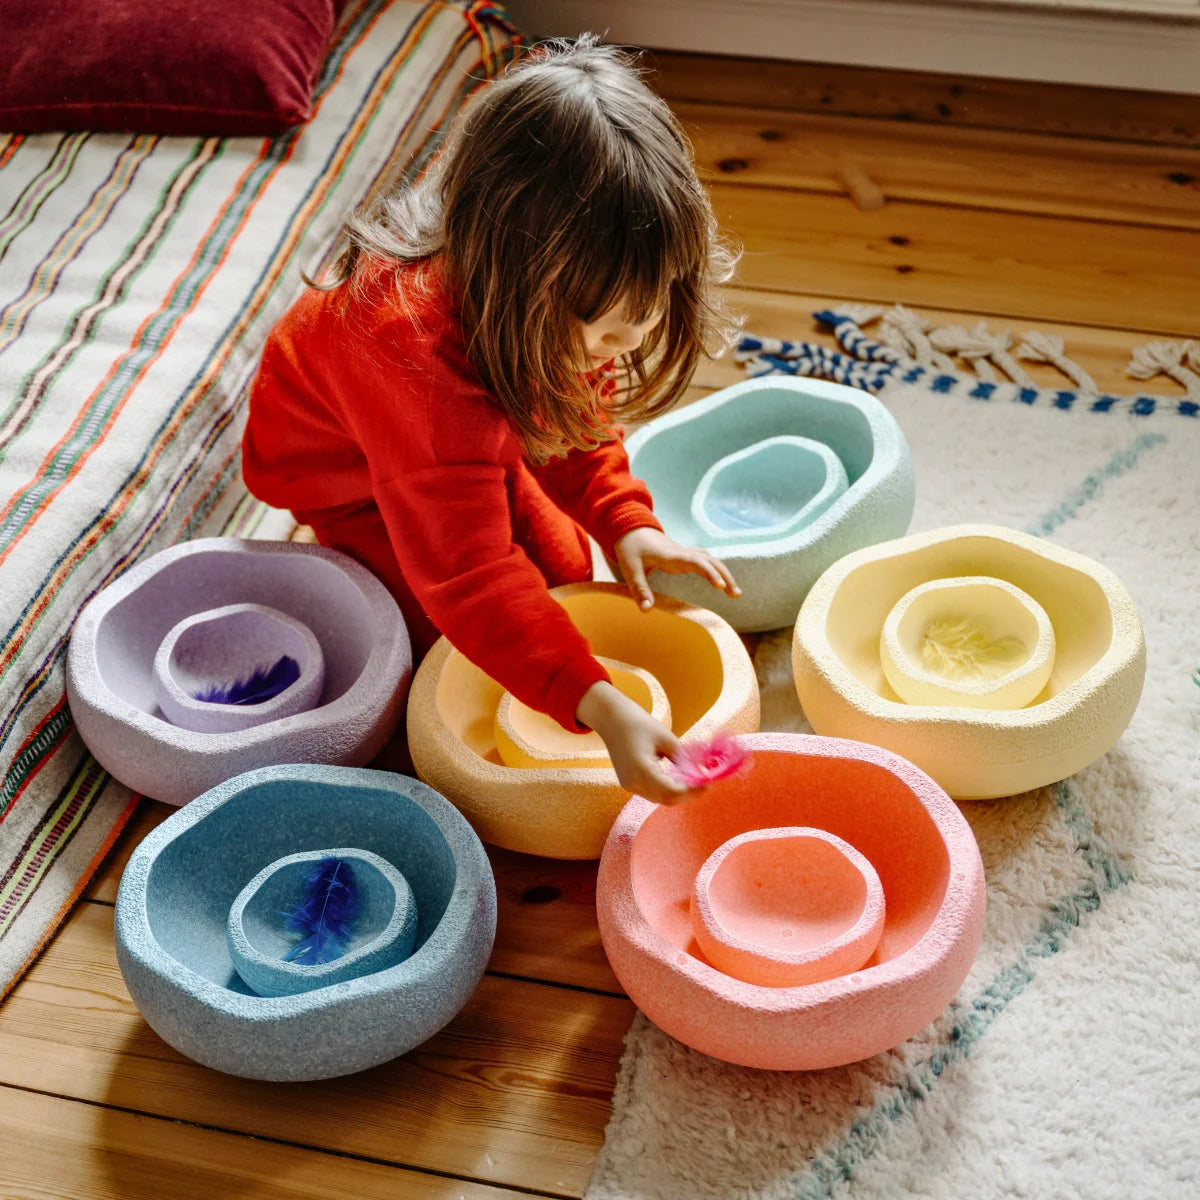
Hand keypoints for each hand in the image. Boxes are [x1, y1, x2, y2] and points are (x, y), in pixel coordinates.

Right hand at [576, 680, 693, 804]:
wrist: (611, 719)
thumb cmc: (638, 723)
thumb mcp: (666, 738)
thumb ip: (683, 758)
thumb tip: (700, 773)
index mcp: (642, 770)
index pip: (672, 791)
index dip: (692, 791)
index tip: (707, 784)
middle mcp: (633, 783)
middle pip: (666, 799)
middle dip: (687, 794)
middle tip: (704, 783)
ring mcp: (629, 785)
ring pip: (659, 798)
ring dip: (678, 793)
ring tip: (693, 781)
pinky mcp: (629, 783)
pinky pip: (652, 793)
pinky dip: (667, 789)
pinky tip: (677, 778)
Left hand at [613, 527, 740, 611]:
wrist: (631, 528)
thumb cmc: (630, 548)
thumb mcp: (630, 569)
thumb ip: (639, 589)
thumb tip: (647, 610)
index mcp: (671, 555)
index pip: (695, 562)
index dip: (709, 573)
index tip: (720, 586)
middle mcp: (682, 553)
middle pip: (710, 561)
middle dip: (725, 576)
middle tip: (736, 595)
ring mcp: (684, 553)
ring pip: (710, 560)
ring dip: (724, 573)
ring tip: (734, 593)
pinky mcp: (684, 556)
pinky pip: (705, 560)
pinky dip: (716, 569)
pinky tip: (721, 581)